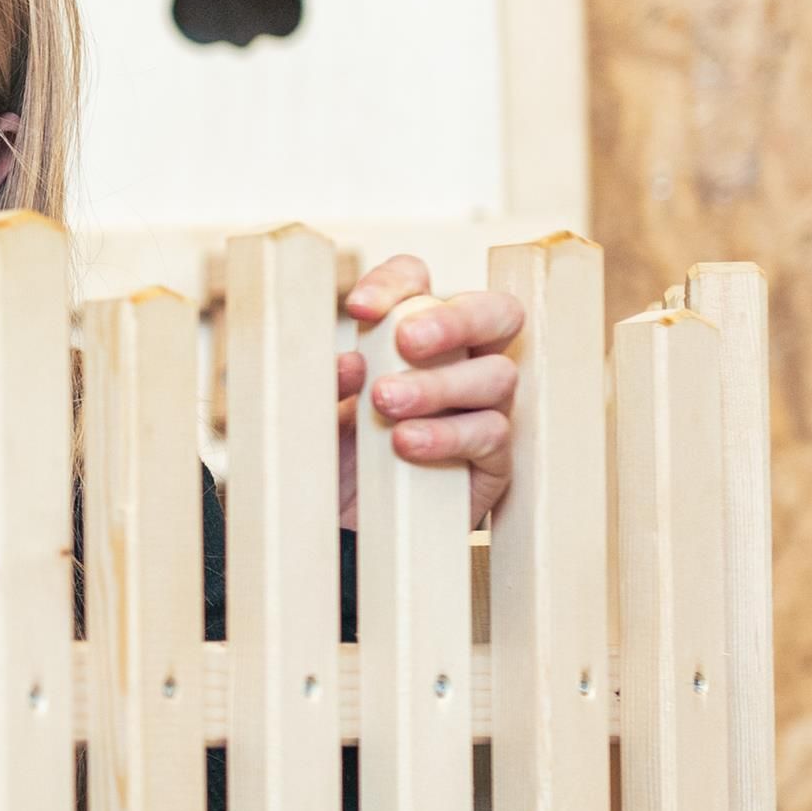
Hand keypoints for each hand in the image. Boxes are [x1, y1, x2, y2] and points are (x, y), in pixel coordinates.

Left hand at [335, 255, 523, 530]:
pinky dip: (447, 434)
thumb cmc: (332, 456)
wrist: (338, 527)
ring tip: (387, 403)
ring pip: (495, 375)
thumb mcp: (315, 416)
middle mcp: (461, 362)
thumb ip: (328, 386)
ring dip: (440, 385)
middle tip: (405, 341)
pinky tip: (406, 442)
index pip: (419, 285)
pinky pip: (491, 433)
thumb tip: (352, 363)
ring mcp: (484, 408)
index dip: (396, 283)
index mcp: (413, 335)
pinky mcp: (494, 459)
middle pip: (493, 312)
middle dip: (453, 320)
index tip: (358, 308)